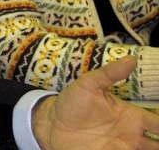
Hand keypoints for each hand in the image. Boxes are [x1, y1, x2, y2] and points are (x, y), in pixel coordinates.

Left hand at [33, 56, 158, 148]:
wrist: (51, 123)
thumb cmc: (72, 102)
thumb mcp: (89, 84)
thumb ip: (110, 73)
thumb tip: (132, 59)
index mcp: (131, 116)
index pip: (158, 122)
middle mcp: (131, 134)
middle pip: (157, 143)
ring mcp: (122, 147)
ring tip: (154, 148)